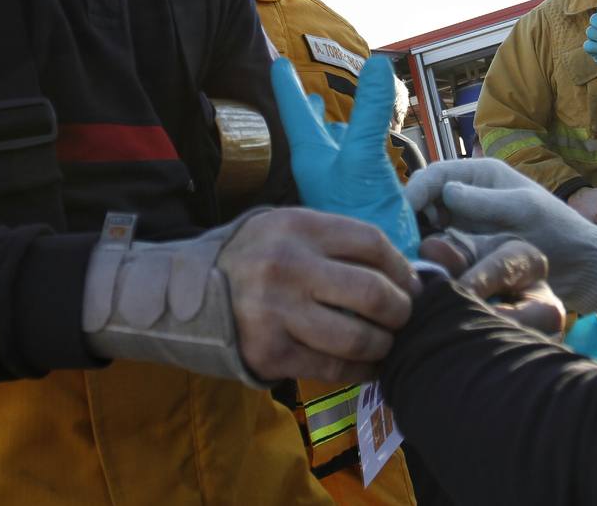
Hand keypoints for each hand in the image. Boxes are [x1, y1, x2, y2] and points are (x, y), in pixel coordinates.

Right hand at [218, 208, 419, 383]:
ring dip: (383, 345)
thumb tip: (399, 271)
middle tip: (403, 317)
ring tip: (385, 342)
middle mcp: (287, 266)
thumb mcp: (286, 230)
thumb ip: (335, 243)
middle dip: (400, 311)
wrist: (186, 296)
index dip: (401, 267)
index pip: (371, 242)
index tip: (410, 283)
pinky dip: (360, 369)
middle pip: (372, 292)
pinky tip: (367, 364)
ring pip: (357, 337)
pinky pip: (333, 368)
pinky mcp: (270, 353)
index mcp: (297, 227)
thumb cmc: (253, 260)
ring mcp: (276, 312)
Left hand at [272, 55, 419, 258]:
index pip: (296, 112)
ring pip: (330, 145)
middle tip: (292, 81)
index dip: (288, 86)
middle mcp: (321, 169)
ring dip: (327, 125)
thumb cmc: (361, 216)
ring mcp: (339, 185)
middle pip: (309, 128)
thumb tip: (378, 64)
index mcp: (312, 156)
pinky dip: (351, 144)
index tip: (277, 62)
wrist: (378, 269)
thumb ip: (369, 114)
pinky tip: (357, 146)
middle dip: (305, 106)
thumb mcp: (364, 158)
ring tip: (323, 109)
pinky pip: (351, 161)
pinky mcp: (359, 198)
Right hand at [404, 158, 596, 319]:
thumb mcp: (522, 210)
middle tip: (396, 239)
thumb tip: (445, 192)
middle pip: (424, 198)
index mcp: (480, 175)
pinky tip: (420, 266)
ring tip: (404, 254)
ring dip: (413, 235)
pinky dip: (426, 252)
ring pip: (425, 223)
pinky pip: (438, 245)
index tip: (400, 213)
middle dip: (407, 215)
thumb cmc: (556, 229)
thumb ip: (484, 201)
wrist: (579, 266)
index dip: (414, 190)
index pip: (436, 175)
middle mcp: (467, 194)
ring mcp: (465, 222)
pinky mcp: (466, 247)